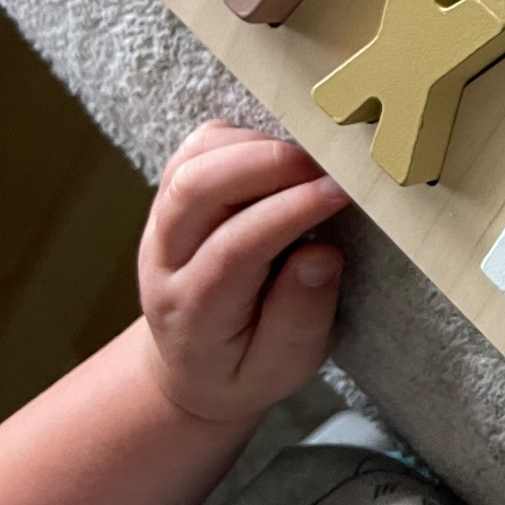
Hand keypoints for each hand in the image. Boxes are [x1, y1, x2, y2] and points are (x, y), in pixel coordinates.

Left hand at [135, 123, 348, 425]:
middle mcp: (164, 259)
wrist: (194, 365)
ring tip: (311, 162)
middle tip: (329, 166)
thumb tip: (322, 256)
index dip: (291, 212)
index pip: (233, 248)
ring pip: (193, 159)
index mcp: (193, 309)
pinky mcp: (172, 197)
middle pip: (195, 188)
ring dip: (255, 145)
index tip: (344, 193)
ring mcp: (160, 223)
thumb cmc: (247, 366)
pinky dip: (242, 137)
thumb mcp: (283, 367)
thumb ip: (301, 317)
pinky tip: (282, 158)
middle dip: (268, 163)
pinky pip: (197, 147)